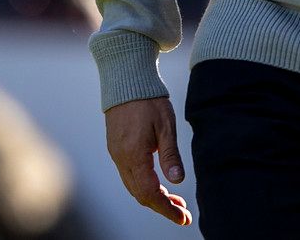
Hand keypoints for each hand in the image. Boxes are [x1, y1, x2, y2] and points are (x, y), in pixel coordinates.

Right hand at [104, 96, 191, 225]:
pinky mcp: (116, 149)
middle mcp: (121, 158)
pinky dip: (145, 186)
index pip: (149, 192)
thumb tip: (177, 181)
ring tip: (175, 201)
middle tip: (183, 212)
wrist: (126, 81)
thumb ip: (170, 155)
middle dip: (162, 207)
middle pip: (140, 194)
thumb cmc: (148, 100)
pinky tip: (159, 184)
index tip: (182, 217)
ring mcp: (116, 154)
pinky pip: (129, 177)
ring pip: (134, 187)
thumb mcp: (166, 126)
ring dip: (153, 197)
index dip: (166, 208)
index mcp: (134, 154)